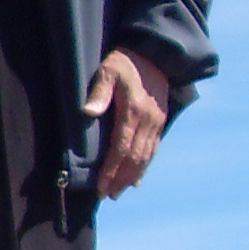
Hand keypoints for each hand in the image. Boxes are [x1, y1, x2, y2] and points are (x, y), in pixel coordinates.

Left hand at [83, 47, 173, 195]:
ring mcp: (157, 122)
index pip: (121, 148)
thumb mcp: (108, 71)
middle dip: (120, 179)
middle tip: (107, 195)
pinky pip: (153, 149)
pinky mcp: (161, 122)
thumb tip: (88, 112)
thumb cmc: (125, 62)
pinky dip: (144, 166)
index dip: (111, 170)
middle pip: (134, 158)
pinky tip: (136, 180)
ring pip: (145, 157)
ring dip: (132, 177)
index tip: (100, 187)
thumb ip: (99, 92)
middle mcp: (148, 121)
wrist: (155, 53)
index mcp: (133, 111)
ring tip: (118, 192)